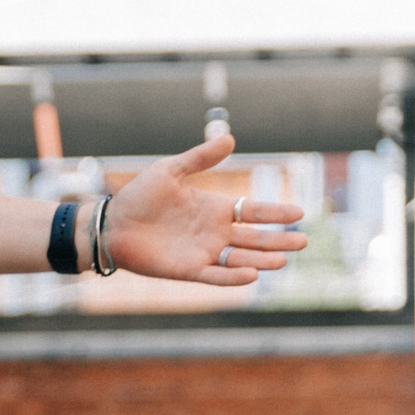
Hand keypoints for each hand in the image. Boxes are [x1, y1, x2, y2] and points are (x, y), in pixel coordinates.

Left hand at [103, 136, 306, 288]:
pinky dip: (233, 276)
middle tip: (303, 242)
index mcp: (214, 209)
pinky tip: (252, 275)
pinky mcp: (187, 270)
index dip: (275, 213)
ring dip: (261, 259)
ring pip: (240, 258)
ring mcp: (202, 252)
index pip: (252, 211)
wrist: (112, 223)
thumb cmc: (139, 196)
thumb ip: (200, 158)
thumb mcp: (170, 170)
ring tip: (283, 261)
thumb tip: (231, 138)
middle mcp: (213, 232)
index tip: (299, 213)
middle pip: (254, 238)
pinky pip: (215, 275)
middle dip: (278, 241)